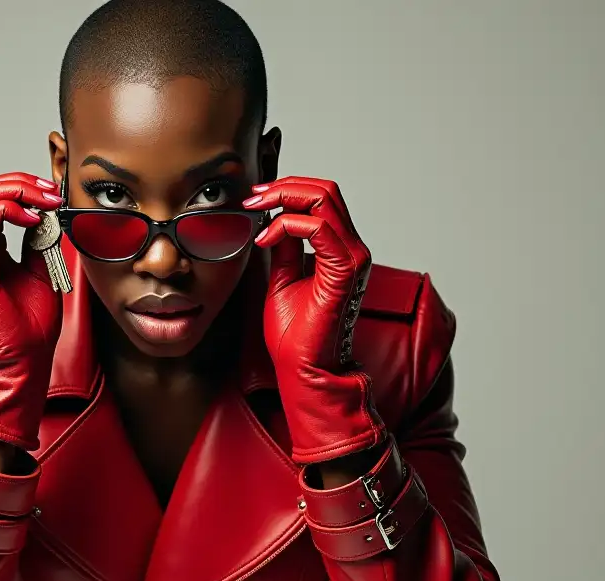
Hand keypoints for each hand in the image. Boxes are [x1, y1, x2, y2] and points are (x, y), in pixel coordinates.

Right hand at [0, 173, 64, 450]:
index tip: (56, 195)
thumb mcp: (43, 270)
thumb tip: (49, 212)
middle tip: (51, 192)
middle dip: (22, 184)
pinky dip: (6, 210)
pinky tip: (31, 220)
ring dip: (16, 192)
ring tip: (44, 202)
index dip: (27, 189)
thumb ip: (40, 240)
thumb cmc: (31, 325)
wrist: (22, 356)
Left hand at [244, 176, 385, 463]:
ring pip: (324, 198)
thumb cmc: (295, 336)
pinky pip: (319, 227)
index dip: (286, 190)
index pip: (320, 199)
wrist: (303, 370)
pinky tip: (267, 238)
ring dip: (284, 197)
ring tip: (257, 211)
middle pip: (325, 189)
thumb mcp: (281, 279)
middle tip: (253, 197)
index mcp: (338, 250)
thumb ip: (284, 248)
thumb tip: (273, 221)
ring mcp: (352, 258)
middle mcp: (351, 249)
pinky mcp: (345, 271)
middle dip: (284, 186)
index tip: (254, 199)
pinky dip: (288, 224)